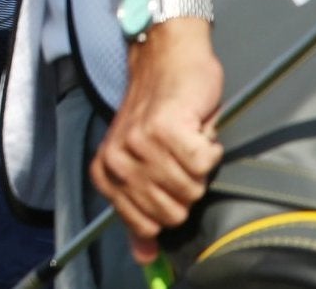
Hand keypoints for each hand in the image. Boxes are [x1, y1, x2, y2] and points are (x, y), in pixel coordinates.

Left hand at [90, 19, 222, 260]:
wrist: (166, 56)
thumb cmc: (160, 112)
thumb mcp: (143, 164)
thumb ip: (139, 212)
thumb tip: (145, 259)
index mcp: (105, 173)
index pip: (145, 226)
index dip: (168, 208)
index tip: (167, 179)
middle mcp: (117, 160)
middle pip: (171, 212)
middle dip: (186, 188)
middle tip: (178, 156)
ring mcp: (140, 143)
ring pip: (190, 189)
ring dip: (199, 166)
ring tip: (186, 139)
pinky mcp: (167, 129)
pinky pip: (204, 163)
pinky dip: (210, 147)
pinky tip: (197, 128)